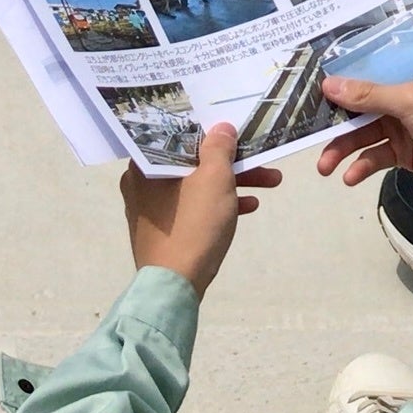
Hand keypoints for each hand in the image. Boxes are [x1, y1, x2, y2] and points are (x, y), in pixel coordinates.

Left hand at [120, 124, 282, 297]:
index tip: (236, 130)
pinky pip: (193, 205)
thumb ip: (219, 147)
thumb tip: (221, 127)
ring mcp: (150, 207)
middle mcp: (141, 182)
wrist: (175, 284)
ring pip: (197, 183)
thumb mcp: (214, 179)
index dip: (211, 129)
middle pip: (193, 160)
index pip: (179, 134)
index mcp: (145, 164)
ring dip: (233, 182)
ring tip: (270, 183)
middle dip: (233, 161)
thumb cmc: (193, 224)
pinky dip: (218, 202)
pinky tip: (249, 206)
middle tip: (264, 159)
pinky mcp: (163, 228)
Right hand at [315, 76, 412, 201]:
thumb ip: (369, 96)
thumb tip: (327, 83)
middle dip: (331, 123)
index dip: (334, 82)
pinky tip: (350, 178)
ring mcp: (402, 129)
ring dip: (341, 150)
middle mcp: (400, 100)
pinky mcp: (407, 156)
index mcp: (404, 77)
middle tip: (304, 138)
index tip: (300, 89)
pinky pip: (375, 158)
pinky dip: (361, 167)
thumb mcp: (411, 103)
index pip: (362, 74)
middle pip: (355, 108)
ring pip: (361, 136)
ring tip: (325, 167)